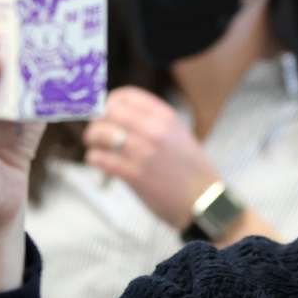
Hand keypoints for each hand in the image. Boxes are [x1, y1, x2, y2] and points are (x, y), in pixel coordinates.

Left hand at [83, 86, 219, 229]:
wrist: (205, 201)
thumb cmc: (191, 170)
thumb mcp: (179, 135)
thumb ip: (153, 123)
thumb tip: (117, 114)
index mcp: (166, 117)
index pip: (126, 95)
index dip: (109, 102)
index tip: (106, 113)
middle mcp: (155, 130)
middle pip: (108, 111)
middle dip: (98, 121)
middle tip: (97, 133)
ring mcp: (144, 152)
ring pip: (99, 133)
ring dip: (92, 140)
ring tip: (96, 148)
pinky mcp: (134, 174)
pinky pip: (100, 158)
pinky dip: (95, 159)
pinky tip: (100, 163)